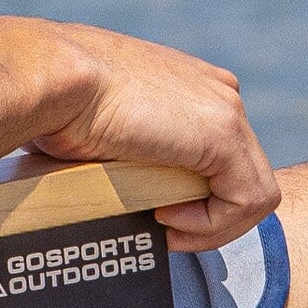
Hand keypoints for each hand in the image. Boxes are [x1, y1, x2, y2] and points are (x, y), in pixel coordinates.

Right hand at [26, 23, 280, 252]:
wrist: (54, 78)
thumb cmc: (58, 103)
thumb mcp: (101, 129)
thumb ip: (129, 151)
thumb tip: (121, 187)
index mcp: (193, 85)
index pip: (222, 154)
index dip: (197, 196)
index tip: (154, 213)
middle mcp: (219, 93)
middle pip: (242, 174)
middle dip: (209, 215)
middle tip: (162, 230)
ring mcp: (226, 110)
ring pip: (253, 192)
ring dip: (213, 226)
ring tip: (165, 229)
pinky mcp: (224, 135)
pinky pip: (248, 200)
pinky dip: (213, 224)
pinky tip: (168, 218)